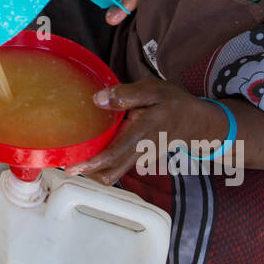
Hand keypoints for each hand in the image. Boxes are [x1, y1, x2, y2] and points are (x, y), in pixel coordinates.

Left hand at [66, 80, 228, 184]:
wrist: (197, 122)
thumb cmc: (174, 103)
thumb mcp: (153, 90)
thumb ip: (125, 95)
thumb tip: (97, 99)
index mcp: (141, 134)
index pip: (113, 155)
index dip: (91, 164)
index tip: (72, 168)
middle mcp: (139, 151)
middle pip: (110, 172)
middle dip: (87, 172)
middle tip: (65, 162)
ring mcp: (139, 157)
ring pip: (113, 173)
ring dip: (94, 169)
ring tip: (74, 156)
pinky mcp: (139, 157)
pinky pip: (117, 166)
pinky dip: (103, 164)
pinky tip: (91, 149)